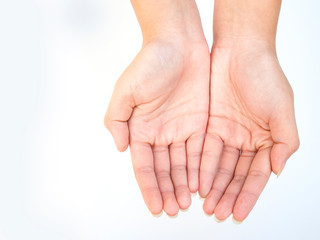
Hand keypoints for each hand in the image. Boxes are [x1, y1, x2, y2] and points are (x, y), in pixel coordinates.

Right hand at [105, 39, 209, 215]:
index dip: (149, 186)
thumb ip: (117, 121)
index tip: (155, 206)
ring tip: (186, 204)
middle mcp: (160, 133)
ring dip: (183, 184)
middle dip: (167, 190)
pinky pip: (199, 151)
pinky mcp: (199, 124)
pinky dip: (199, 169)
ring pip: (181, 164)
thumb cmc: (150, 64)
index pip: (144, 165)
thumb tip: (121, 147)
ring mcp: (180, 130)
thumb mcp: (125, 91)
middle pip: (163, 169)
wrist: (179, 44)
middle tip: (172, 211)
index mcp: (140, 129)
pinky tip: (200, 184)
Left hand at [199, 40, 298, 221]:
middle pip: (235, 174)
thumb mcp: (282, 109)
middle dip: (228, 194)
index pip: (256, 174)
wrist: (239, 50)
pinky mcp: (209, 125)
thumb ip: (284, 142)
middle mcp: (246, 139)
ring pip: (219, 166)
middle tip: (218, 214)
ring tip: (206, 205)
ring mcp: (227, 133)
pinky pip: (204, 150)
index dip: (248, 194)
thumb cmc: (265, 76)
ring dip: (213, 186)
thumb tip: (276, 171)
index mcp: (266, 139)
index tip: (239, 213)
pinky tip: (197, 182)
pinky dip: (201, 167)